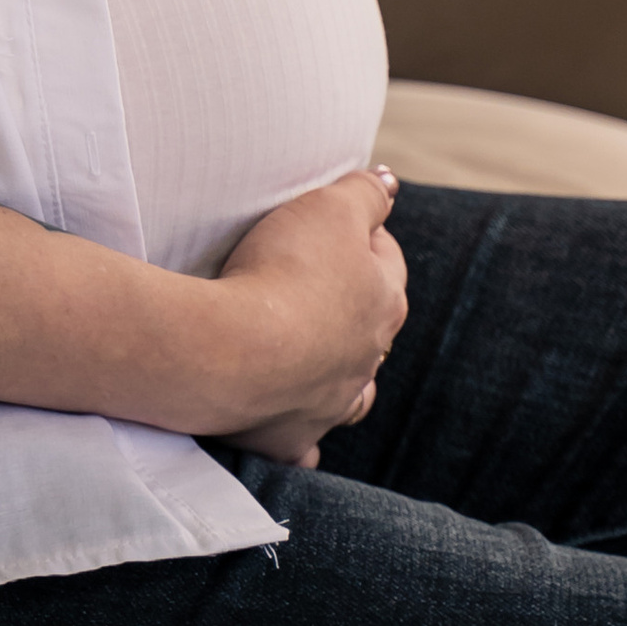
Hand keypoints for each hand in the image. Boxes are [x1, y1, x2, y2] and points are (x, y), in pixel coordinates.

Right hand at [210, 168, 405, 466]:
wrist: (235, 349)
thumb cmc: (285, 271)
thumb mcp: (329, 207)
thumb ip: (364, 193)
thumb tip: (390, 183)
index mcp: (382, 302)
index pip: (386, 259)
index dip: (365, 235)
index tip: (341, 222)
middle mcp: (366, 358)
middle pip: (373, 325)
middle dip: (356, 303)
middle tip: (321, 280)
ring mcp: (331, 402)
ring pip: (354, 389)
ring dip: (345, 373)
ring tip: (322, 356)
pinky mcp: (291, 436)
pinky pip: (306, 443)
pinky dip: (304, 434)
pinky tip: (295, 425)